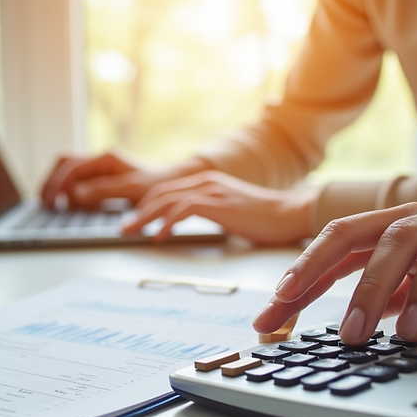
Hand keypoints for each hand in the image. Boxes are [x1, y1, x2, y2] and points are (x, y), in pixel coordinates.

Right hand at [40, 152, 208, 208]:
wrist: (174, 182)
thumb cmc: (157, 185)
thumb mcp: (131, 190)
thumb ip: (103, 191)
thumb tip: (75, 194)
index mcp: (106, 159)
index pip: (70, 167)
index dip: (57, 185)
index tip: (52, 201)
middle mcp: (101, 159)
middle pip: (63, 163)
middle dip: (51, 181)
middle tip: (45, 202)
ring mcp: (100, 166)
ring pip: (67, 168)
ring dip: (57, 183)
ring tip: (51, 203)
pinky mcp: (101, 176)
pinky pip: (76, 177)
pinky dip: (67, 188)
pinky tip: (66, 203)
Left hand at [121, 170, 314, 244]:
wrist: (292, 213)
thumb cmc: (267, 218)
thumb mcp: (231, 212)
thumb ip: (211, 212)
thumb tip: (193, 224)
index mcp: (209, 181)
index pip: (168, 189)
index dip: (146, 205)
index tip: (134, 220)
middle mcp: (207, 180)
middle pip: (161, 192)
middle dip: (138, 211)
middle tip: (123, 228)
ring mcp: (213, 190)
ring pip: (167, 200)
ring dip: (145, 218)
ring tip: (132, 232)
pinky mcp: (218, 203)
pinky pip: (183, 210)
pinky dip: (167, 223)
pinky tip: (159, 236)